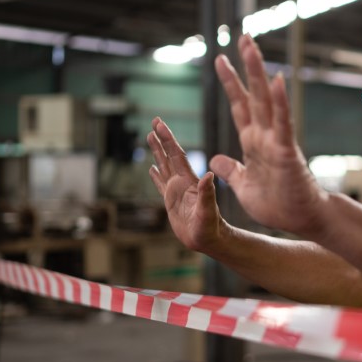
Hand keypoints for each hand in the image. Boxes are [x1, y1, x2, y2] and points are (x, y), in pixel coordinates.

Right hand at [147, 118, 224, 252]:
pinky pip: (161, 185)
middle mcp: (182, 183)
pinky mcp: (172, 202)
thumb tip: (208, 176)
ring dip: (157, 152)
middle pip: (170, 155)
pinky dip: (155, 175)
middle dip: (162, 138)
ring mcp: (177, 191)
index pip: (177, 155)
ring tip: (149, 136)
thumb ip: (207, 194)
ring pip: (164, 166)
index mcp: (189, 181)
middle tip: (154, 121)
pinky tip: (151, 168)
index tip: (159, 124)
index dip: (168, 139)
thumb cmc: (211, 228)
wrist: (210, 240)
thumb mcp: (208, 211)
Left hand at [211, 34, 328, 237]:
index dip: (230, 82)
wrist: (302, 220)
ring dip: (258, 73)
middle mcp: (265, 135)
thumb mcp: (243, 185)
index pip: (239, 106)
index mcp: (253, 142)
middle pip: (253, 94)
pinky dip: (279, 102)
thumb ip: (232, 169)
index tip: (220, 59)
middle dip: (247, 65)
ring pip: (266, 100)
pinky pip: (283, 123)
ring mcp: (277, 141)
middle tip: (243, 37)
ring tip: (252, 47)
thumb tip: (216, 158)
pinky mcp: (287, 152)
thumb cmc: (277, 204)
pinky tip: (275, 81)